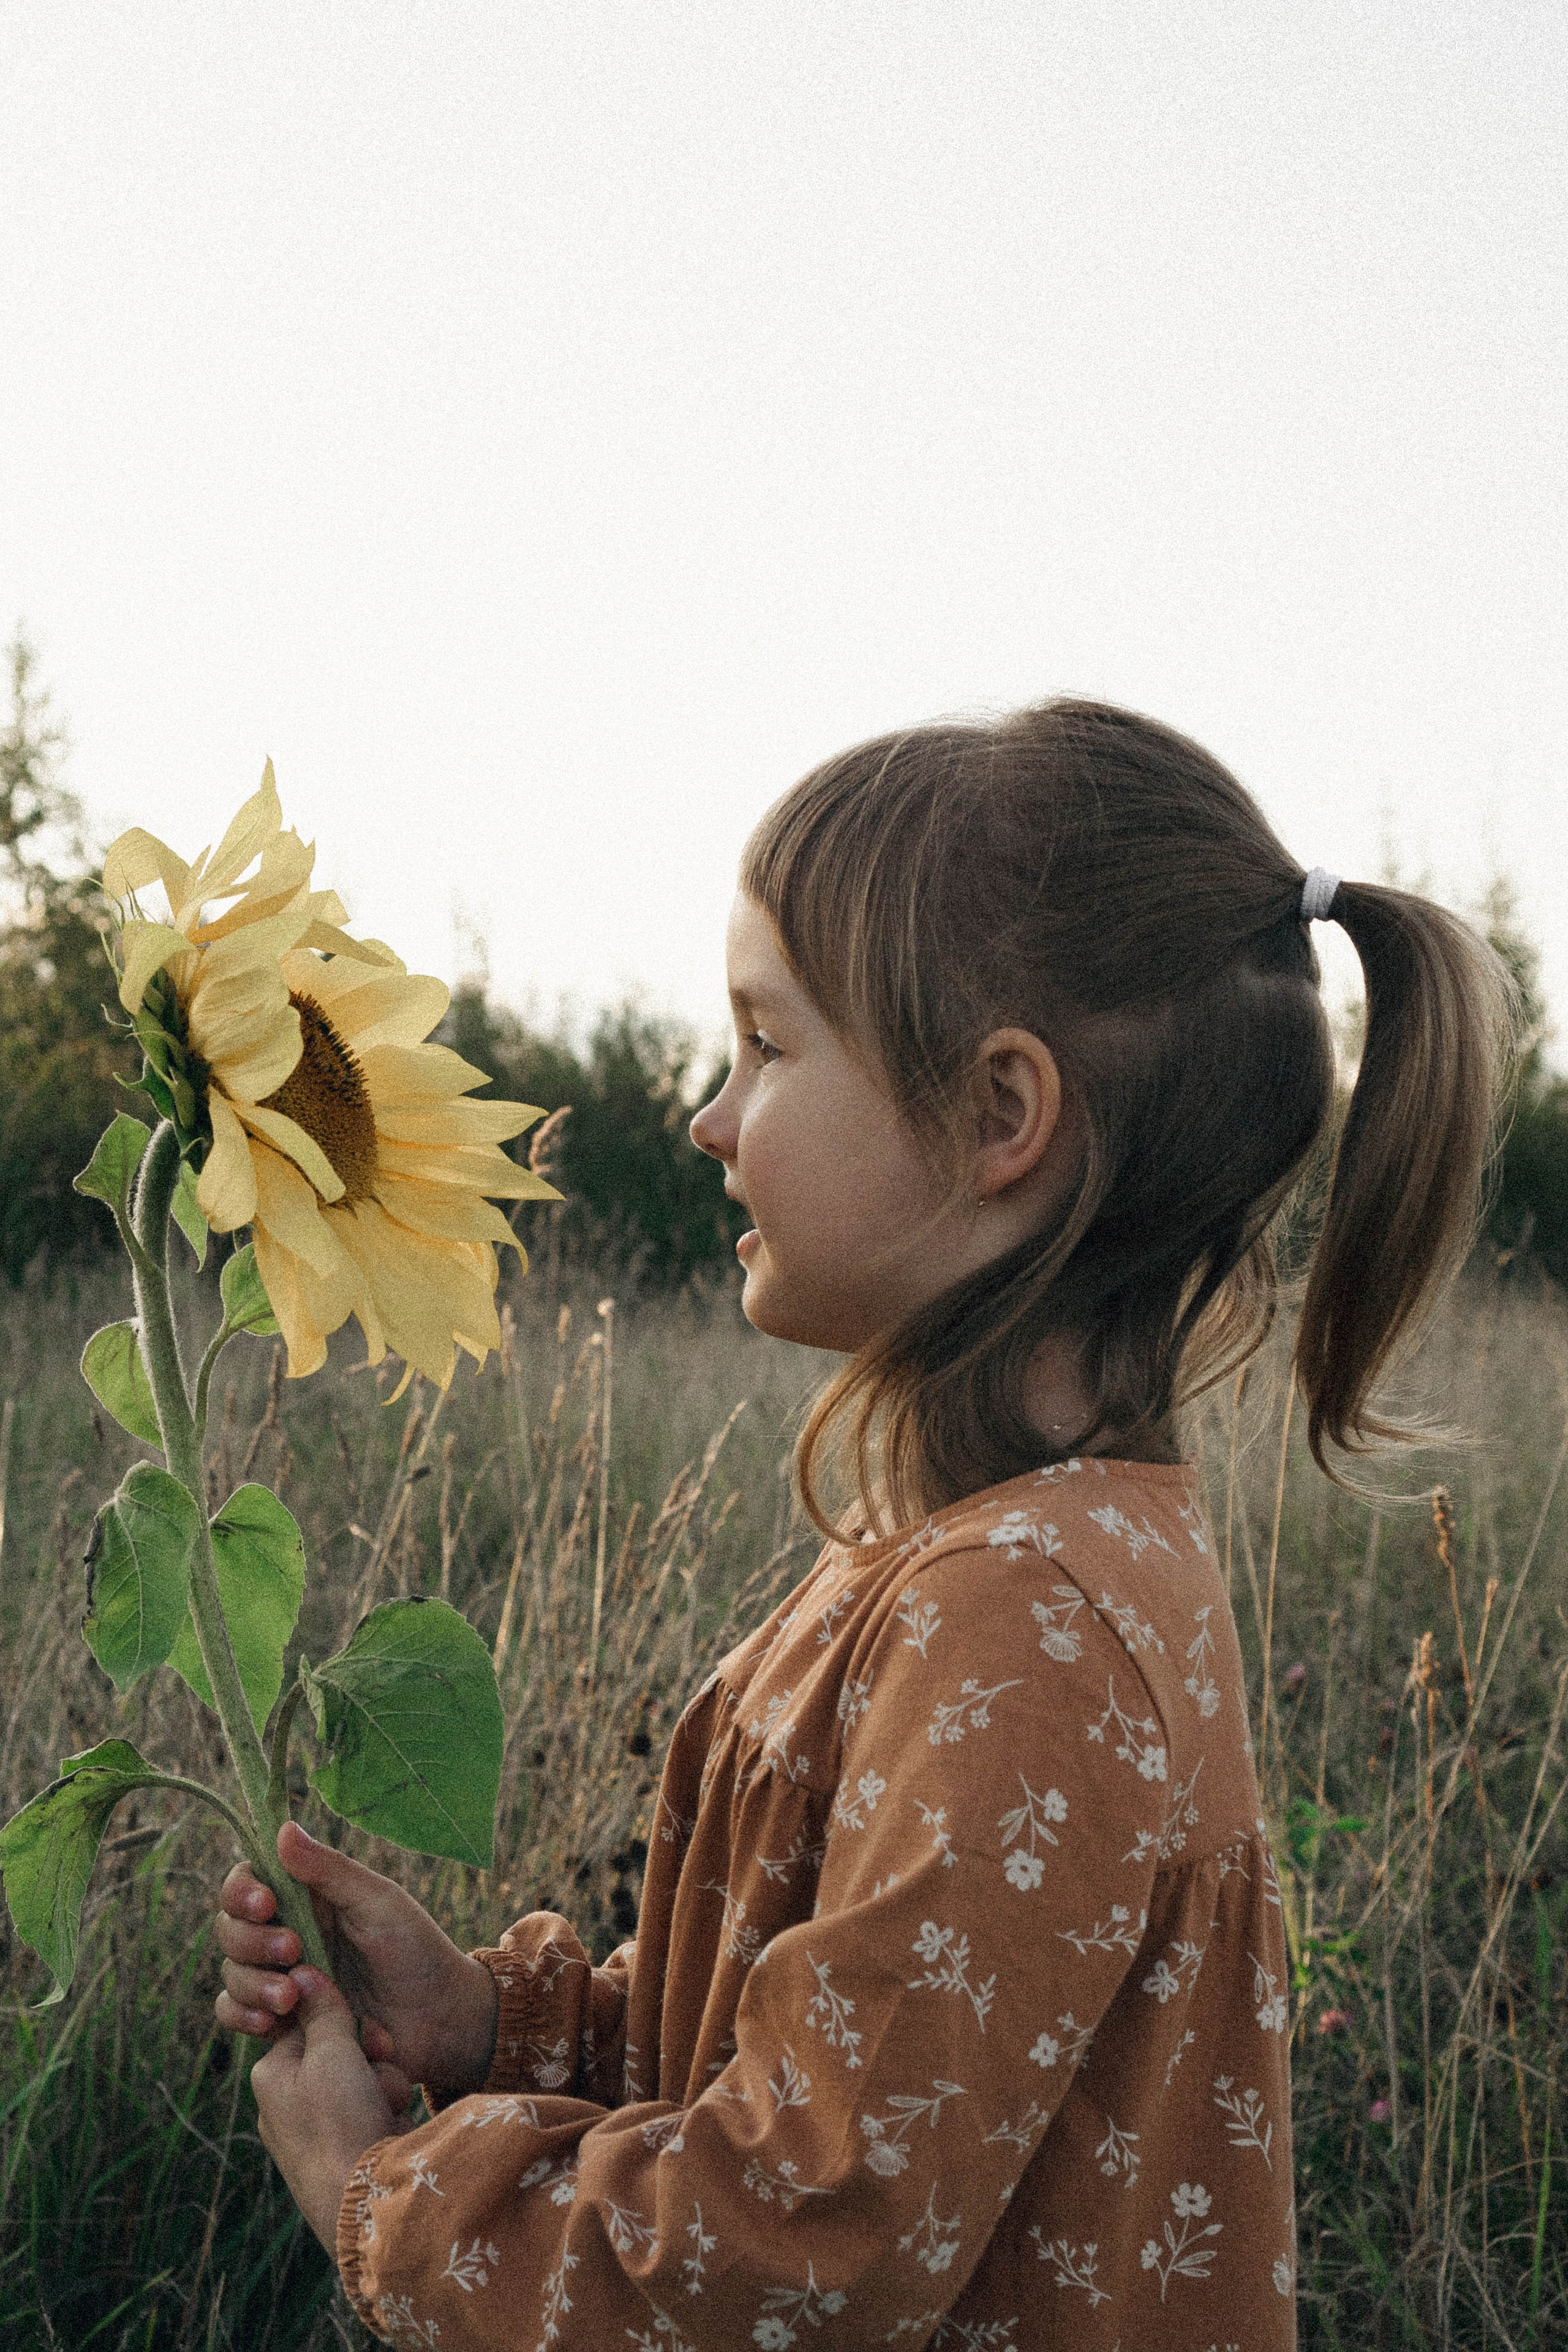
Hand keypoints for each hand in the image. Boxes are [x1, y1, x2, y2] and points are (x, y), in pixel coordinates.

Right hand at [215, 1820, 498, 2098]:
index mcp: (307, 1898)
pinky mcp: (282, 2021)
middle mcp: (286, 1934)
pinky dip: (242, 2017)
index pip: (249, 1883)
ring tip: (291, 1998)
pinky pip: (235, 2015)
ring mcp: (281, 1978)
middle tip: (293, 1951)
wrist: (438, 2020)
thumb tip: (283, 1829)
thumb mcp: (378, 1902)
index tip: (265, 1903)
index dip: (243, 1890)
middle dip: (251, 1941)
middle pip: (231, 1929)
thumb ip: (330, 1870)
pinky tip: (272, 2021)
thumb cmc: (416, 1950)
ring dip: (251, 1983)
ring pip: (231, 1973)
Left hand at [251, 1967, 409, 2252]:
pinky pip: (371, 2111)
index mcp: (270, 2076)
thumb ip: (322, 2010)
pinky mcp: (342, 2154)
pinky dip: (386, 2113)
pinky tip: (393, 2126)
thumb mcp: (331, 2054)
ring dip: (383, 2083)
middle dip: (370, 2056)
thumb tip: (304, 1973)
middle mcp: (285, 2104)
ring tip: (388, 2105)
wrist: (365, 2206)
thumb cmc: (340, 2123)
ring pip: (362, 2079)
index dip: (346, 2022)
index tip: (365, 2034)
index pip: (311, 2022)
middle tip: (381, 2065)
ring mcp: (313, 2134)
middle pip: (340, 2051)